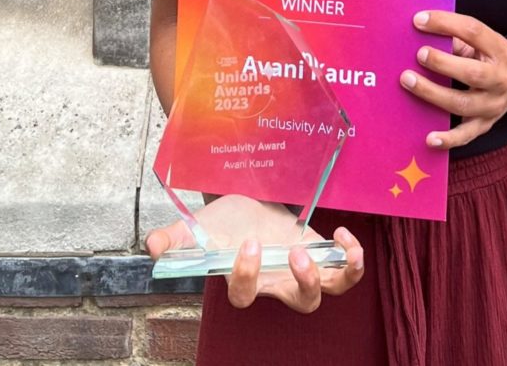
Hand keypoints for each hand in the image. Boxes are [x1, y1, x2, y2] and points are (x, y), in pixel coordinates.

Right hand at [144, 196, 364, 313]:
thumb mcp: (199, 225)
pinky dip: (353, 260)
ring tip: (326, 246)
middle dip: (302, 281)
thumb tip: (154, 246)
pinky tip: (344, 236)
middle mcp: (277, 283)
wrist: (252, 204)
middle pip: (299, 303)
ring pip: (324, 294)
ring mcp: (302, 272)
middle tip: (294, 252)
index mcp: (246, 280)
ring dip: (329, 274)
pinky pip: (346, 273)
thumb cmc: (227, 222)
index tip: (248, 243)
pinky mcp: (323, 257)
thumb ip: (176, 238)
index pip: (245, 296)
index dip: (248, 276)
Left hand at [401, 10, 506, 149]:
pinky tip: (429, 138)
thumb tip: (420, 31)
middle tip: (419, 54)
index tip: (419, 20)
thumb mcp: (482, 41)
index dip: (445, 23)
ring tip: (409, 81)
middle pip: (472, 73)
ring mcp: (494, 104)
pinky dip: (447, 139)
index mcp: (499, 50)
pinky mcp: (486, 124)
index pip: (473, 32)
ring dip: (433, 94)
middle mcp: (500, 78)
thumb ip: (455, 37)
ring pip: (463, 104)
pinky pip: (466, 135)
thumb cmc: (491, 57)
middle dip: (442, 63)